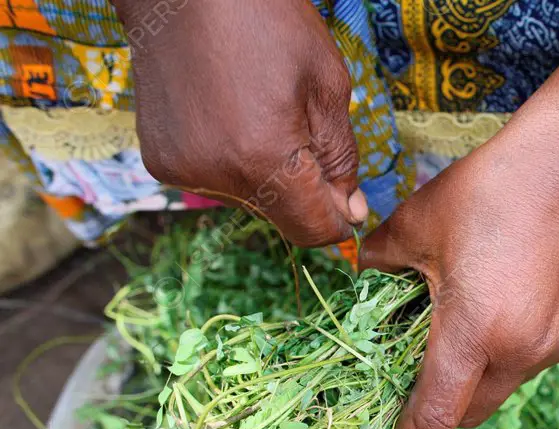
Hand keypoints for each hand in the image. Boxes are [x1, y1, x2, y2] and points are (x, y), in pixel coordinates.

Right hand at [113, 0, 366, 246]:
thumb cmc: (265, 20)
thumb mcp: (327, 86)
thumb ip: (341, 160)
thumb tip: (350, 213)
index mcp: (262, 158)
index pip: (311, 230)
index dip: (337, 220)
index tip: (348, 201)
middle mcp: (215, 175)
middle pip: (281, 216)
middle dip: (302, 187)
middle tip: (299, 124)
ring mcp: (181, 169)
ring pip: (248, 200)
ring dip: (266, 174)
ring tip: (258, 112)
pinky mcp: (159, 160)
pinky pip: (215, 181)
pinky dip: (231, 161)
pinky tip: (229, 115)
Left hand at [360, 129, 558, 428]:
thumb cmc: (489, 190)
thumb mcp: (416, 223)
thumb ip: (379, 264)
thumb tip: (363, 278)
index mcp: (475, 330)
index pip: (436, 415)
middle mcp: (520, 351)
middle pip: (469, 414)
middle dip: (439, 411)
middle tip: (412, 381)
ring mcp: (553, 346)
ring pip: (500, 390)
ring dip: (473, 380)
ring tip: (456, 333)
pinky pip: (526, 365)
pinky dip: (502, 356)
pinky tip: (495, 312)